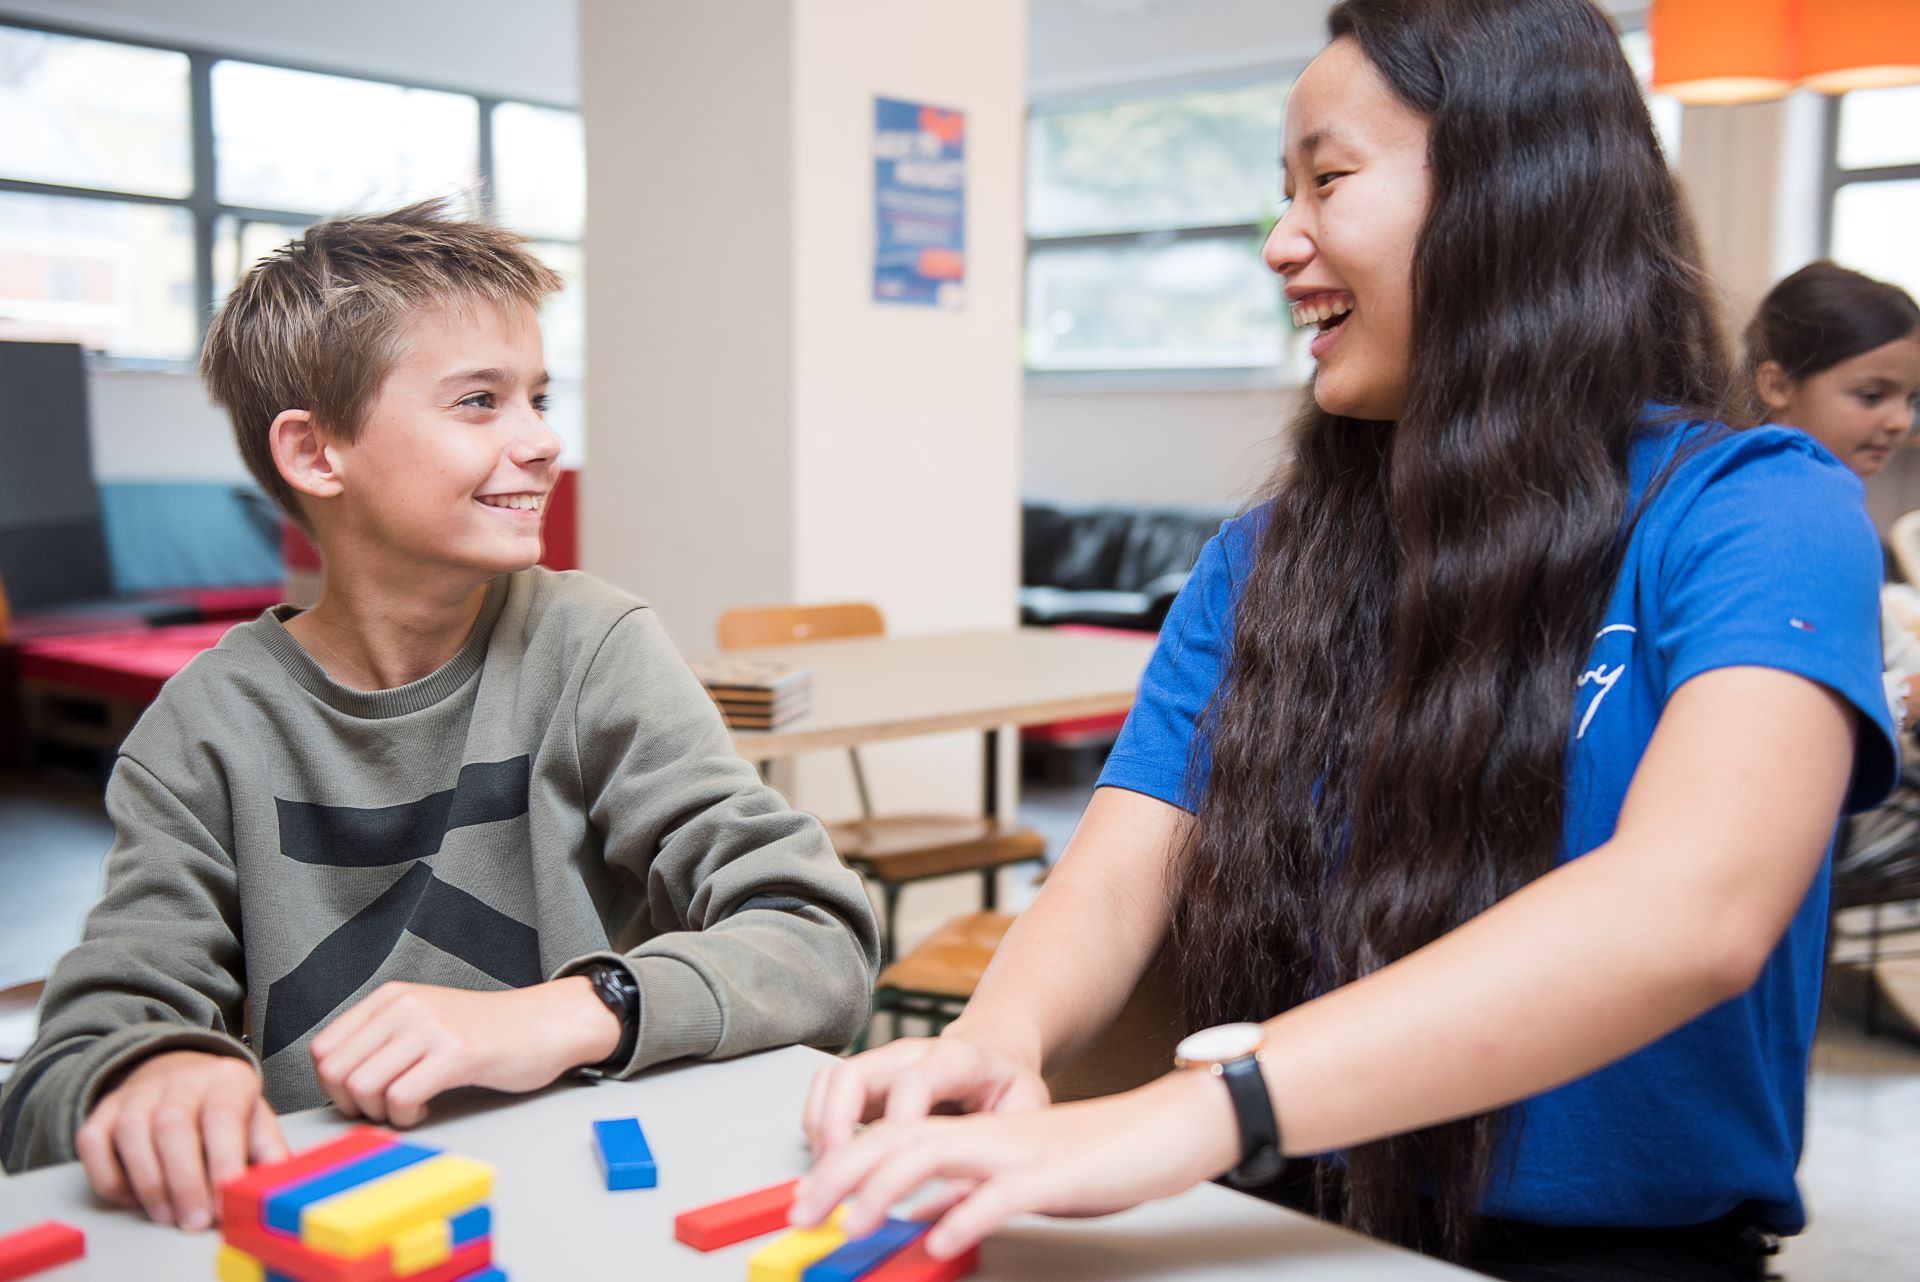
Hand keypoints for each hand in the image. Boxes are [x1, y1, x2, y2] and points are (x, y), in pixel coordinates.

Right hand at [75, 1050, 286, 1230]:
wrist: (179, 1074)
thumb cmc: (222, 1108)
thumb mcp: (254, 1121)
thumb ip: (267, 1152)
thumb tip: (276, 1185)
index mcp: (227, 1079)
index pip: (223, 1116)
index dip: (223, 1163)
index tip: (225, 1202)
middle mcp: (180, 1079)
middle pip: (174, 1126)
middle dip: (184, 1182)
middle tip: (195, 1220)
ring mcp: (137, 1093)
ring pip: (132, 1134)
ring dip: (150, 1184)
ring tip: (169, 1215)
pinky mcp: (103, 1110)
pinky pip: (94, 1145)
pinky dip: (111, 1178)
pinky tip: (135, 1197)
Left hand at [310, 978, 618, 1126]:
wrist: (545, 1023)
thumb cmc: (485, 1031)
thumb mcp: (424, 1020)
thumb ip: (382, 1040)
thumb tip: (338, 1083)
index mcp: (391, 997)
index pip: (323, 1049)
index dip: (333, 1086)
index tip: (362, 1097)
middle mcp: (405, 1006)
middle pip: (337, 1071)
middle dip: (352, 1104)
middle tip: (383, 1109)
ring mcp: (431, 1027)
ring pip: (365, 1086)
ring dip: (380, 1113)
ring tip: (407, 1109)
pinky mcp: (457, 1053)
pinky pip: (402, 1098)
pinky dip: (407, 1117)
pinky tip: (426, 1109)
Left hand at [792, 1070, 1240, 1258]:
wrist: (1165, 1129)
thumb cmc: (1099, 1159)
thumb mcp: (1022, 1180)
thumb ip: (974, 1194)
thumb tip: (927, 1221)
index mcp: (976, 1135)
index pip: (891, 1139)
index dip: (841, 1167)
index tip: (808, 1202)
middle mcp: (987, 1135)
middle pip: (894, 1142)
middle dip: (839, 1177)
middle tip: (802, 1216)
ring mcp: (1018, 1152)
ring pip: (932, 1156)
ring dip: (884, 1192)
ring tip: (851, 1226)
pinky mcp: (1054, 1174)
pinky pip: (1001, 1193)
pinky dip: (965, 1214)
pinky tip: (939, 1239)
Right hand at [801, 1024, 1050, 1158]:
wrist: (993, 1048)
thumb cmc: (1007, 1082)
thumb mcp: (1024, 1111)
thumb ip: (998, 1151)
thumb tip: (964, 1207)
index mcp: (956, 1059)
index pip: (914, 1083)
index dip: (897, 1125)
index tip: (892, 1168)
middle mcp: (910, 1053)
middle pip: (855, 1075)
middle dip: (836, 1127)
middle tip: (840, 1175)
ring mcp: (882, 1061)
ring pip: (831, 1081)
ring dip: (821, 1129)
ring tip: (832, 1174)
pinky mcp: (865, 1076)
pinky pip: (824, 1090)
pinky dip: (817, 1125)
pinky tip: (833, 1158)